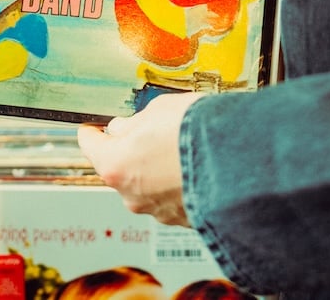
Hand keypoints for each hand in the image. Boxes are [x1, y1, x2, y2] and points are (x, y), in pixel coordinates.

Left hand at [77, 91, 207, 225]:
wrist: (239, 161)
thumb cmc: (196, 131)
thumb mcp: (157, 109)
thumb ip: (135, 122)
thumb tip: (127, 128)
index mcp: (116, 164)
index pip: (90, 145)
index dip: (92, 132)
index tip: (92, 128)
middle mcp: (131, 194)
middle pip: (120, 168)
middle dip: (130, 151)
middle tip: (148, 132)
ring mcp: (156, 211)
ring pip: (146, 186)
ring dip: (156, 170)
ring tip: (179, 149)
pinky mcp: (182, 220)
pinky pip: (171, 198)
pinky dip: (177, 185)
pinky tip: (194, 166)